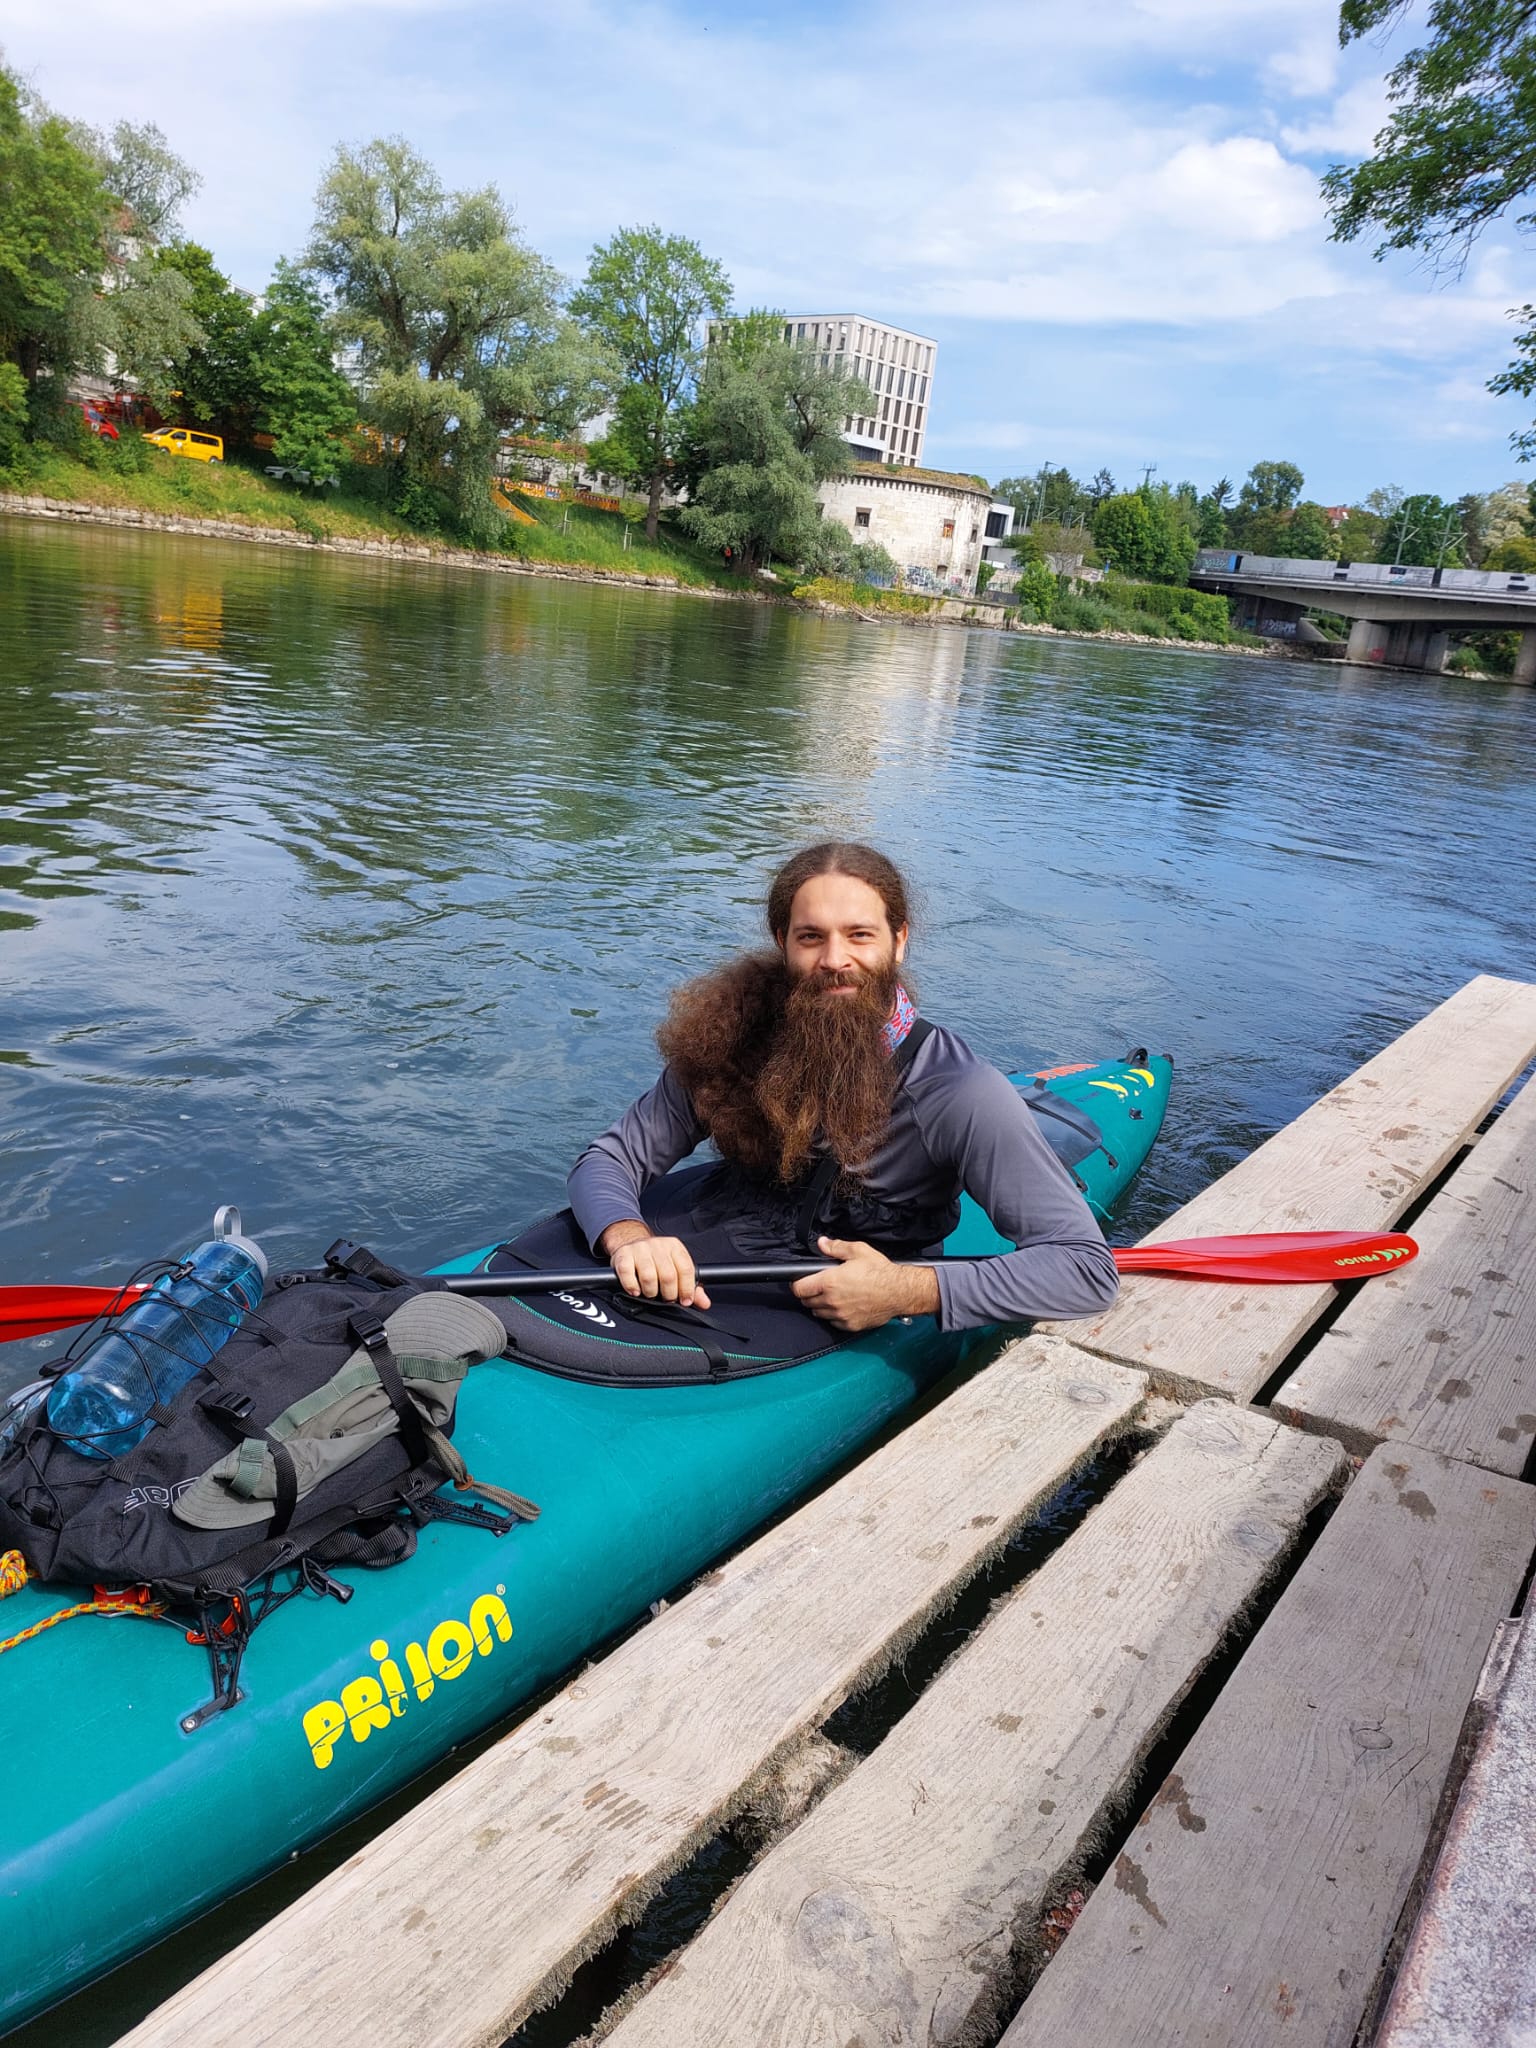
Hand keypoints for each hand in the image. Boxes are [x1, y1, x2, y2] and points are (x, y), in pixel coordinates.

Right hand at [598, 1219, 710, 1309]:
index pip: (686, 1269)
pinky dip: (632, 1287)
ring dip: (651, 1292)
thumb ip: (691, 1286)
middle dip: (669, 1294)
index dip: (687, 1288)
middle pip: (668, 1275)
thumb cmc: (656, 1259)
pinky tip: (636, 1291)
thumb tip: (704, 1302)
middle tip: (667, 1299)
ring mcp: (639, 1249)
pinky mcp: (623, 1255)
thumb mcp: (675, 1267)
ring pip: (649, 1277)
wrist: (630, 1242)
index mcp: (674, 1247)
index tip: (685, 1301)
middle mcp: (658, 1245)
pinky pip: (627, 1274)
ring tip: (651, 1293)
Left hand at [791, 1237, 939, 1332]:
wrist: (899, 1291)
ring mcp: (840, 1315)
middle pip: (807, 1302)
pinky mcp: (850, 1325)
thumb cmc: (880, 1271)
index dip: (797, 1284)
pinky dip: (833, 1316)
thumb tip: (822, 1243)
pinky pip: (833, 1322)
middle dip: (809, 1294)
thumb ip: (836, 1247)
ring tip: (831, 1296)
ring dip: (820, 1305)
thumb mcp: (858, 1251)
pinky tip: (842, 1306)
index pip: (799, 1289)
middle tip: (819, 1286)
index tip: (801, 1281)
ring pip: (818, 1313)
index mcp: (829, 1282)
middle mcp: (832, 1301)